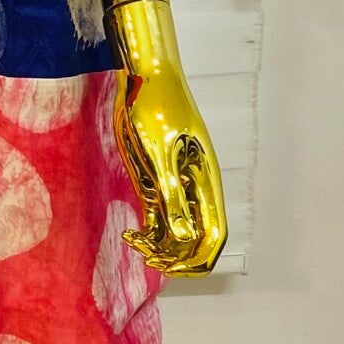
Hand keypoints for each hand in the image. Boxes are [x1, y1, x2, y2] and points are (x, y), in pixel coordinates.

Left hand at [113, 57, 227, 276]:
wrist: (142, 77)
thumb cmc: (155, 109)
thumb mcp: (160, 155)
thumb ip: (173, 197)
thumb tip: (185, 240)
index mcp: (204, 183)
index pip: (215, 236)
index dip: (197, 261)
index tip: (168, 266)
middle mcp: (194, 189)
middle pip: (197, 240)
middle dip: (177, 258)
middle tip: (146, 256)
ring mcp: (174, 186)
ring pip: (177, 234)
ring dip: (160, 248)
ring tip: (134, 242)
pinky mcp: (154, 182)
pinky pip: (158, 220)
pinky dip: (147, 234)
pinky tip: (129, 234)